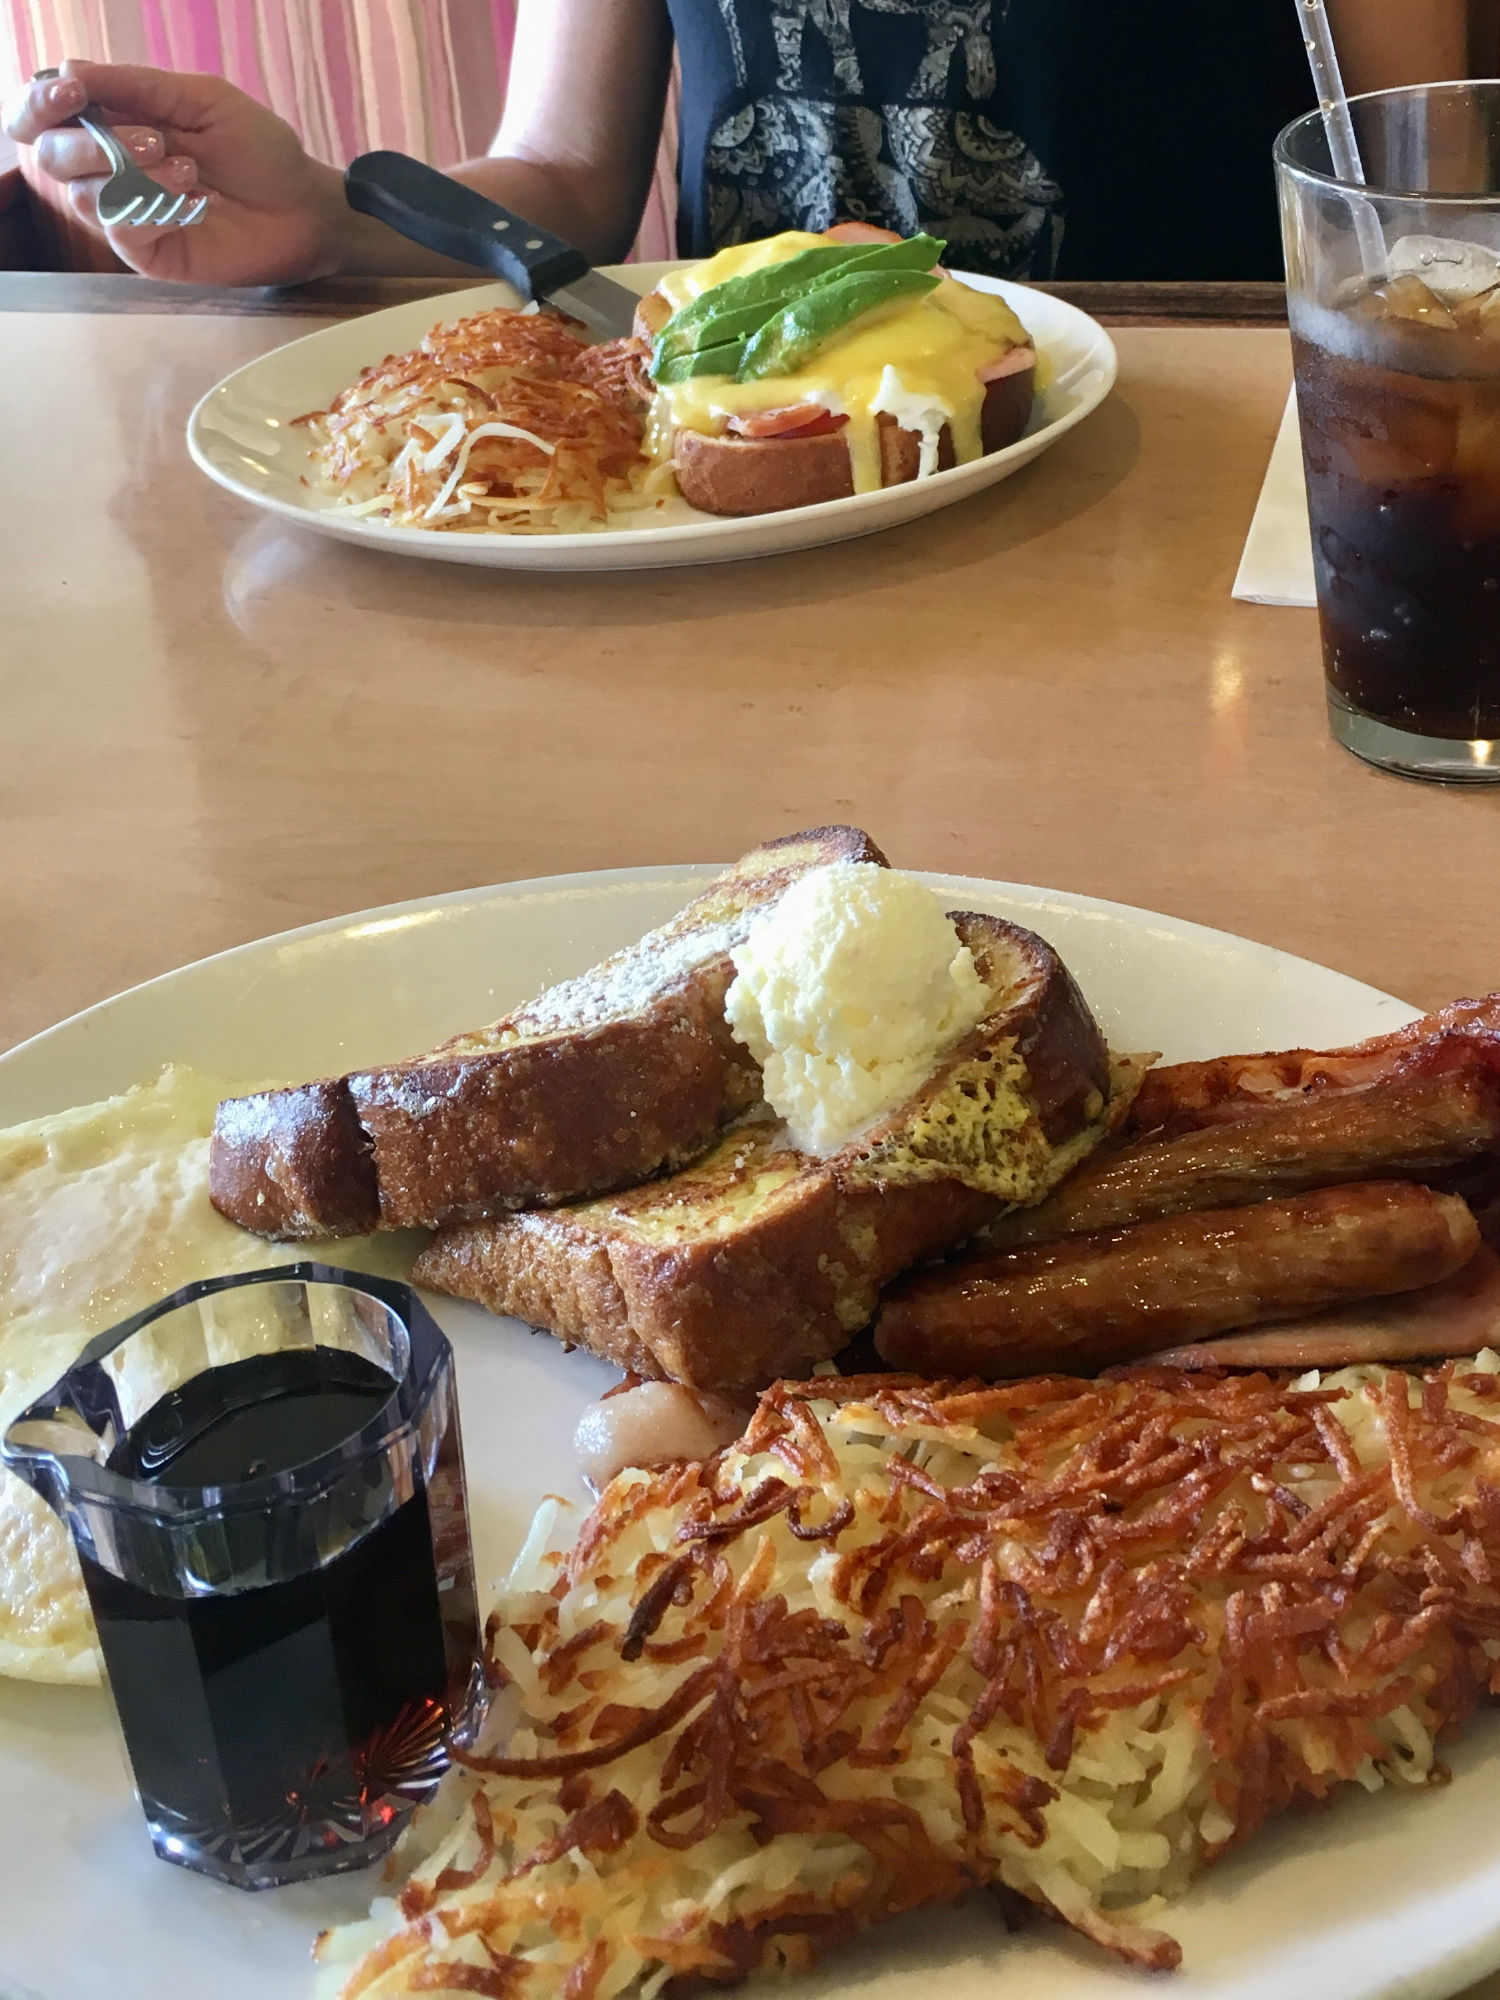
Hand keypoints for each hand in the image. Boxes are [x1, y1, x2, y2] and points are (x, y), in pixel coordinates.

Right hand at [2, 59, 353, 284]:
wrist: (304, 207)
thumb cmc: (258, 151)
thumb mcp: (200, 100)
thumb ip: (137, 86)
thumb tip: (69, 70)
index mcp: (113, 123)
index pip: (43, 114)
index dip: (40, 102)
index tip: (71, 92)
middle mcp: (109, 169)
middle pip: (51, 156)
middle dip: (89, 142)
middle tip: (154, 141)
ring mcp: (128, 215)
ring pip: (84, 195)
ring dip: (134, 176)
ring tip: (189, 171)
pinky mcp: (150, 254)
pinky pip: (120, 232)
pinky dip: (150, 212)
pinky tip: (191, 204)